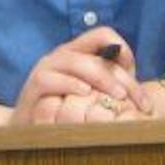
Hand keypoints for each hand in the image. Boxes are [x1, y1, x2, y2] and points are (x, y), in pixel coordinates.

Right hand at [10, 29, 147, 123]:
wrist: (29, 129)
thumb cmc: (65, 112)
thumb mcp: (93, 96)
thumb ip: (112, 84)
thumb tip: (135, 77)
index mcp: (78, 52)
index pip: (102, 34)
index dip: (121, 47)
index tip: (135, 71)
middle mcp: (61, 56)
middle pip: (95, 54)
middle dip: (119, 76)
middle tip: (135, 97)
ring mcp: (45, 69)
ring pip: (75, 62)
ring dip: (101, 78)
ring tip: (118, 95)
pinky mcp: (32, 86)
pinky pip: (50, 79)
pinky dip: (70, 85)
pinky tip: (86, 94)